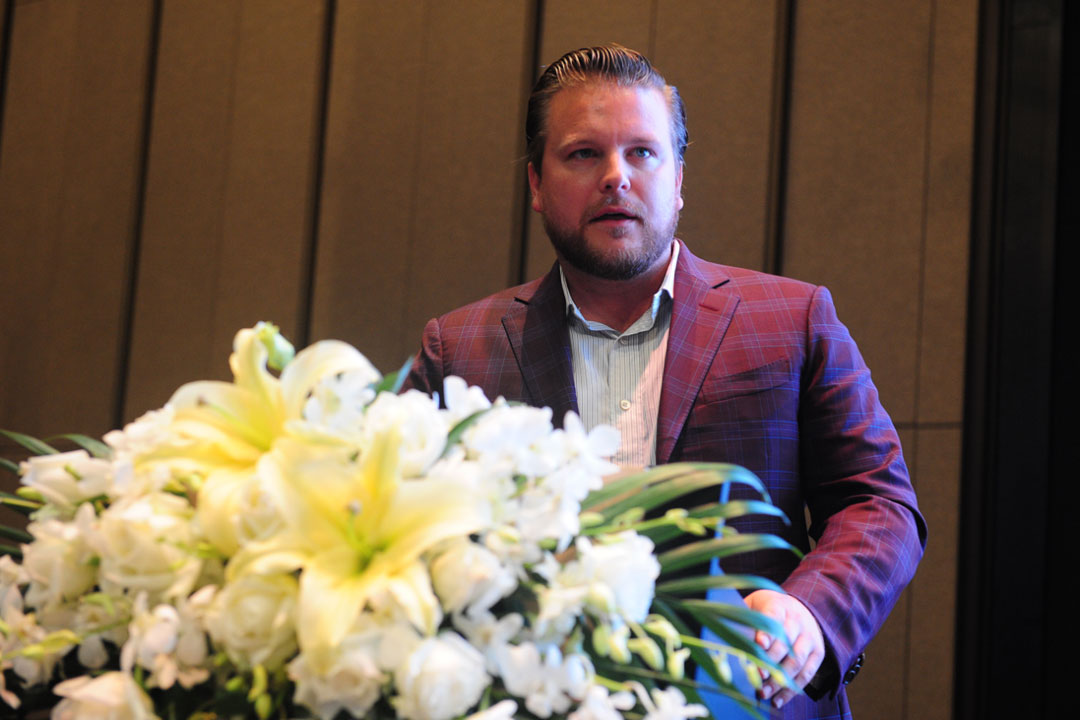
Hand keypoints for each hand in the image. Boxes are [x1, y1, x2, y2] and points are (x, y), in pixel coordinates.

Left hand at [744, 589, 824, 709]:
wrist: (797, 607)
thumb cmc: (766, 610)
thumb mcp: (755, 606)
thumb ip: (745, 620)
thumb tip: (729, 638)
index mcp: (779, 606)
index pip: (774, 617)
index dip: (767, 632)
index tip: (759, 644)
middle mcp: (798, 620)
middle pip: (786, 643)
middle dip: (771, 661)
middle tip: (757, 675)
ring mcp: (810, 637)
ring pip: (797, 661)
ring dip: (780, 680)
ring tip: (763, 692)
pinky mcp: (818, 653)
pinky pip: (807, 674)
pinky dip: (792, 689)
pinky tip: (777, 700)